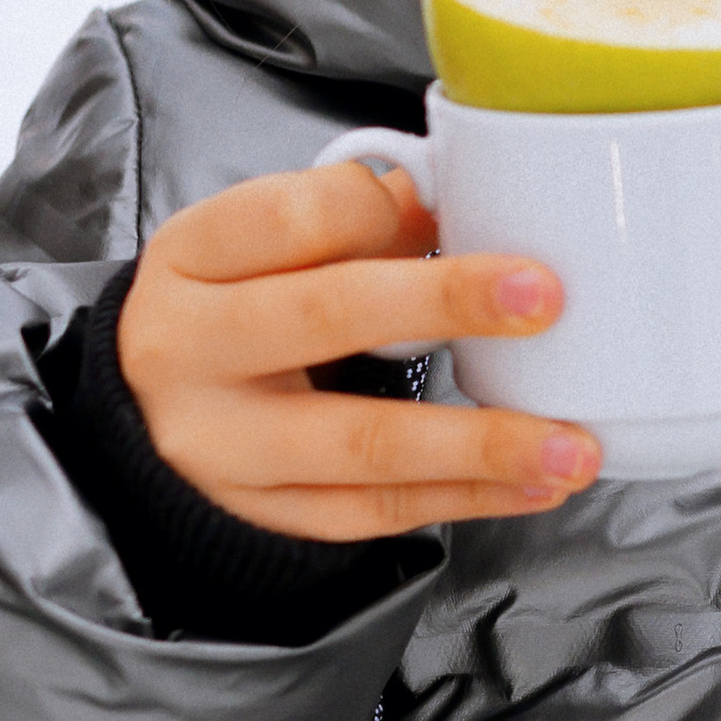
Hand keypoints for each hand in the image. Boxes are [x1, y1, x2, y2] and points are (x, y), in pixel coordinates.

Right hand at [116, 161, 600, 540]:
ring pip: (363, 443)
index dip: (376, 210)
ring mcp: (225, 445)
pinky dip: (467, 499)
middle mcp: (193, 350)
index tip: (447, 209)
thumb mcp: (259, 247)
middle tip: (545, 298)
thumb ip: (354, 221)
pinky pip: (378, 510)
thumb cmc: (229, 308)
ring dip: (482, 444)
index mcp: (192, 259)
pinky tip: (536, 484)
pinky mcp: (266, 512)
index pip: (287, 217)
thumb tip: (460, 207)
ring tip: (572, 443)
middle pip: (326, 316)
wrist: (148, 414)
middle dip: (445, 302)